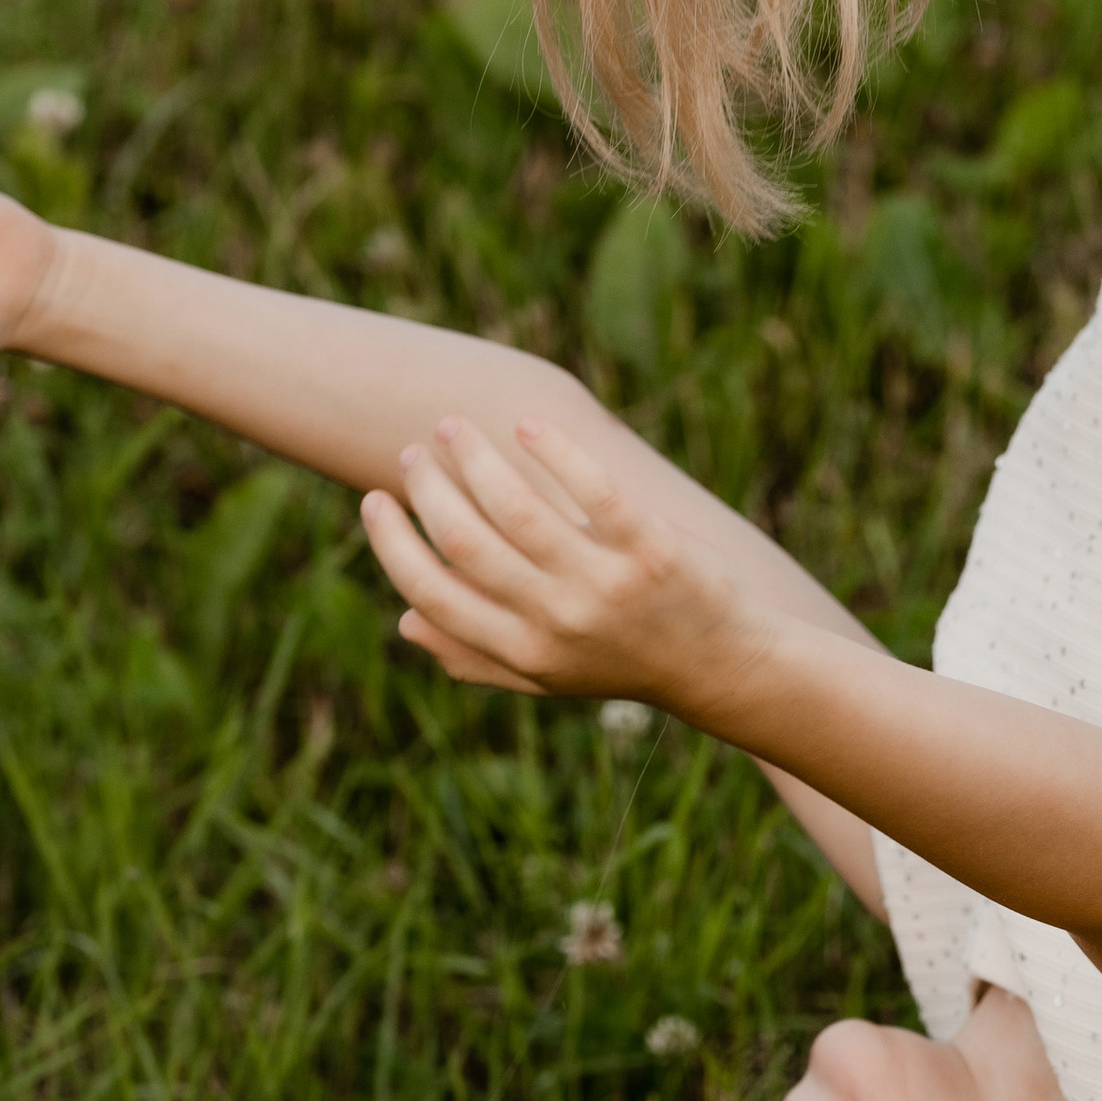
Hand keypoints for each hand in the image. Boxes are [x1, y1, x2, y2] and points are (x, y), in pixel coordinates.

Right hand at [360, 411, 780, 720]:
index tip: (376, 502)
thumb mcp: (549, 676)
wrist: (724, 666)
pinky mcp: (654, 551)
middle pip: (466, 543)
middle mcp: (559, 622)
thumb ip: (478, 656)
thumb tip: (405, 623)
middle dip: (429, 489)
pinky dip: (555, 451)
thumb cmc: (625, 661)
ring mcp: (606, 586)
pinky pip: (594, 491)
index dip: (395, 545)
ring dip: (475, 458)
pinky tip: (529, 424)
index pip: (433, 594)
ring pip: (518, 509)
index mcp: (523, 652)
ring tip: (454, 426)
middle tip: (416, 451)